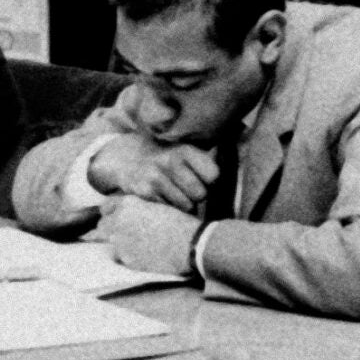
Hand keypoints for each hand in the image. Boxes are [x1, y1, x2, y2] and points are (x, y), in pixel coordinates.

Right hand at [87, 132, 217, 212]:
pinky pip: (169, 210)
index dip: (210, 182)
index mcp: (185, 150)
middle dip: (197, 196)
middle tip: (188, 190)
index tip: (203, 180)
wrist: (127, 159)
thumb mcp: (184, 151)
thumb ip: (206, 162)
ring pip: (186, 205)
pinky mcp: (144, 192)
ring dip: (184, 205)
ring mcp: (156, 177)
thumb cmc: (166, 159)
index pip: (213, 175)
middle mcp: (170, 161)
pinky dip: (169, 208)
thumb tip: (232, 177)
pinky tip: (162, 197)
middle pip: (201, 194)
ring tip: (175, 194)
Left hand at [90, 195, 201, 276]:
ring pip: (108, 242)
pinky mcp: (126, 258)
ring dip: (117, 243)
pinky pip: (119, 257)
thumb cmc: (181, 223)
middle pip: (102, 225)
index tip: (115, 217)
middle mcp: (119, 220)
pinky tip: (142, 255)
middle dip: (111, 228)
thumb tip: (125, 215)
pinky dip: (127, 256)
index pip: (105, 207)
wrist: (192, 244)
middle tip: (126, 234)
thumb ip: (138, 209)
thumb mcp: (157, 206)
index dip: (111, 213)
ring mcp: (120, 241)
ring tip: (135, 245)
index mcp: (128, 203)